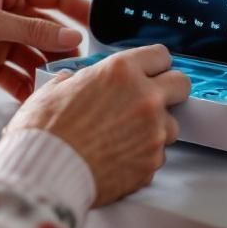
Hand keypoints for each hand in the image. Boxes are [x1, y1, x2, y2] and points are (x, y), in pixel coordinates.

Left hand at [0, 0, 89, 99]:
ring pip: (31, 53)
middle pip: (45, 29)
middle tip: (80, 67)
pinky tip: (35, 97)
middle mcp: (3, 10)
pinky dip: (24, 85)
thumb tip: (71, 35)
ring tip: (59, 86)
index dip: (77, 9)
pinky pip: (13, 74)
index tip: (99, 25)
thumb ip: (32, 29)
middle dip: (62, 47)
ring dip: (44, 69)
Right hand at [6, 44, 191, 206]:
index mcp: (121, 72)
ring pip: (171, 124)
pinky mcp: (151, 163)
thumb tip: (76, 81)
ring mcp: (152, 132)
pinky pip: (156, 155)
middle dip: (168, 90)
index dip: (153, 64)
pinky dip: (142, 156)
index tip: (151, 71)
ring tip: (123, 136)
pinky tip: (118, 157)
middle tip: (148, 99)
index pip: (160, 55)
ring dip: (154, 128)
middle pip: (181, 85)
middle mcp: (145, 98)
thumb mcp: (54, 88)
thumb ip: (77, 79)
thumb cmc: (45, 132)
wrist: (45, 172)